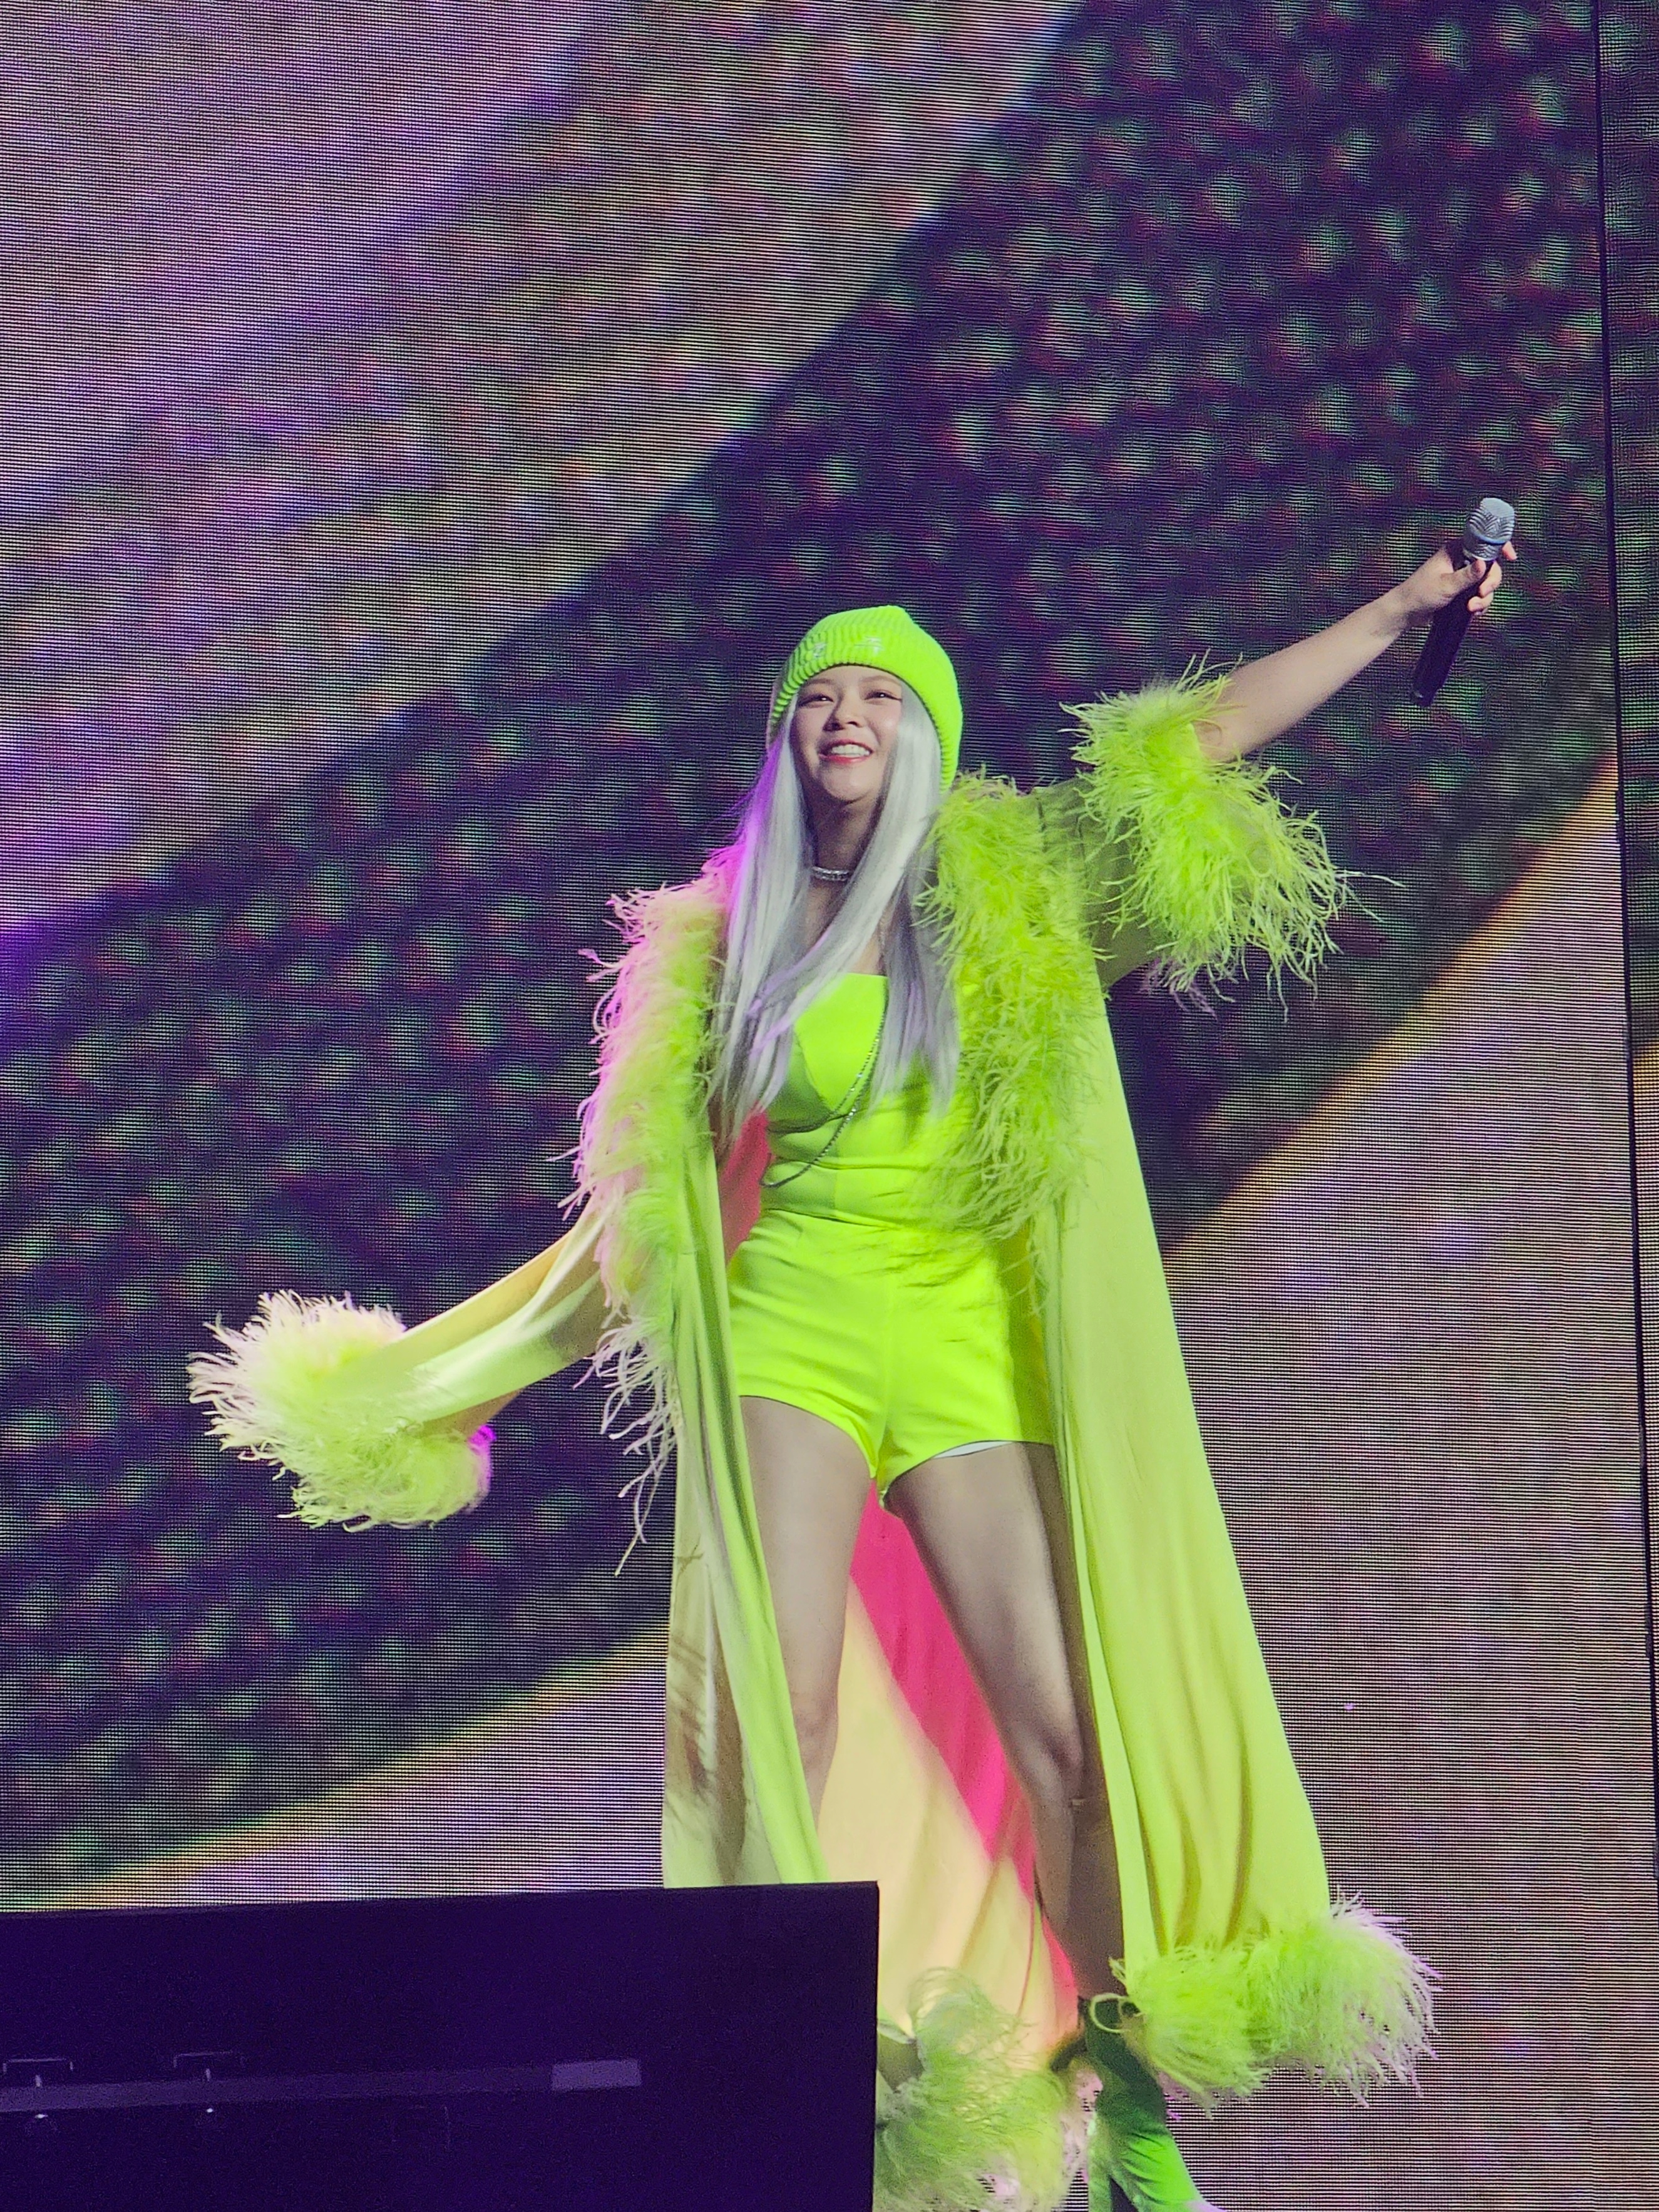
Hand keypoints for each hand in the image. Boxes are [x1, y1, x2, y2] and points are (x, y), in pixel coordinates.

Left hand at [1389, 536, 1517, 624]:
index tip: (1511, 557)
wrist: (1405, 612)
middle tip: (1482, 594)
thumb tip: (1485, 564)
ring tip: (1471, 608)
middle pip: (1491, 566)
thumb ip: (1466, 576)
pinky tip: (1473, 612)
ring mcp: (1463, 575)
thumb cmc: (1420, 593)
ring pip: (1486, 583)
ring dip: (1484, 597)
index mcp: (1456, 549)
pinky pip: (1479, 594)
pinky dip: (1479, 603)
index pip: (1484, 541)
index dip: (1501, 546)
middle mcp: (1461, 559)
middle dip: (1490, 583)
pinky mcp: (1462, 590)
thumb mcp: (1445, 585)